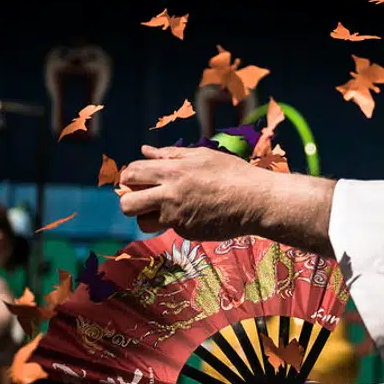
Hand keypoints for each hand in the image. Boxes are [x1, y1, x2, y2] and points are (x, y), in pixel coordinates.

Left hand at [118, 145, 265, 239]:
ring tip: (164, 208)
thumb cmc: (232, 173)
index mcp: (171, 171)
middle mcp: (169, 196)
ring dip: (147, 216)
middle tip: (143, 196)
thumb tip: (145, 150)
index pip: (131, 173)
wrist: (256, 201)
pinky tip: (194, 213)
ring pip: (142, 223)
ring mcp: (176, 217)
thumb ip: (170, 155)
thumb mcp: (201, 156)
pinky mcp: (186, 232)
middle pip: (127, 204)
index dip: (130, 176)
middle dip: (129, 200)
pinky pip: (169, 228)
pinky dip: (176, 222)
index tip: (138, 178)